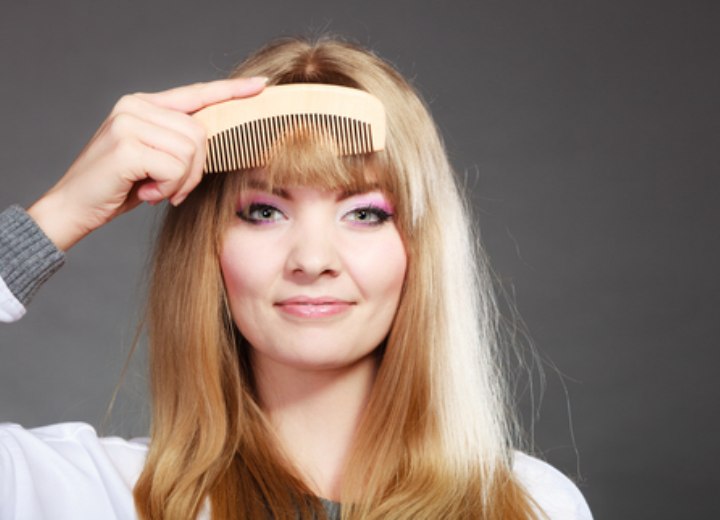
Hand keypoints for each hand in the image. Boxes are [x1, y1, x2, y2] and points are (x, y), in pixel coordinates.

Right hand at [27, 76, 266, 250]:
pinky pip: (175, 168)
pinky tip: (147, 193)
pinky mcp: (127, 145)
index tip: (261, 85)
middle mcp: (135, 106)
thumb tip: (215, 141)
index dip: (231, 91)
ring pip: (191, 152)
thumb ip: (179, 142)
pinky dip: (168, 188)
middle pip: (200, 134)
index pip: (196, 93)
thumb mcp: (154, 159)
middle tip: (172, 189)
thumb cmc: (118, 187)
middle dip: (195, 171)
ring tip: (157, 190)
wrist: (73, 208)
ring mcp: (129, 122)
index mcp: (143, 105)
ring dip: (181, 183)